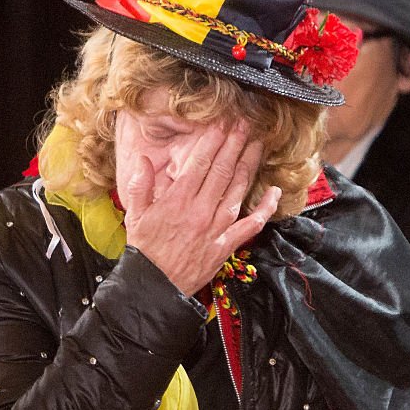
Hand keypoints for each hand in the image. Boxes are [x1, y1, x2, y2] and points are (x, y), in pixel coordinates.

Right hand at [124, 120, 280, 294]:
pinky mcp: (225, 246)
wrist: (155, 287)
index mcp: (177, 202)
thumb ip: (139, 185)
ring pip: (237, 191)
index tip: (222, 122)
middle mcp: (200, 212)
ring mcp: (215, 229)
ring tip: (258, 144)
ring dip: (249, 165)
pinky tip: (274, 193)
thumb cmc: (144, 251)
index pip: (199, 164)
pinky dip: (264, 209)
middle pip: (222, 171)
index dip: (213, 140)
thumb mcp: (134, 216)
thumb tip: (144, 159)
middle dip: (235, 144)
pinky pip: (250, 225)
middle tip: (245, 123)